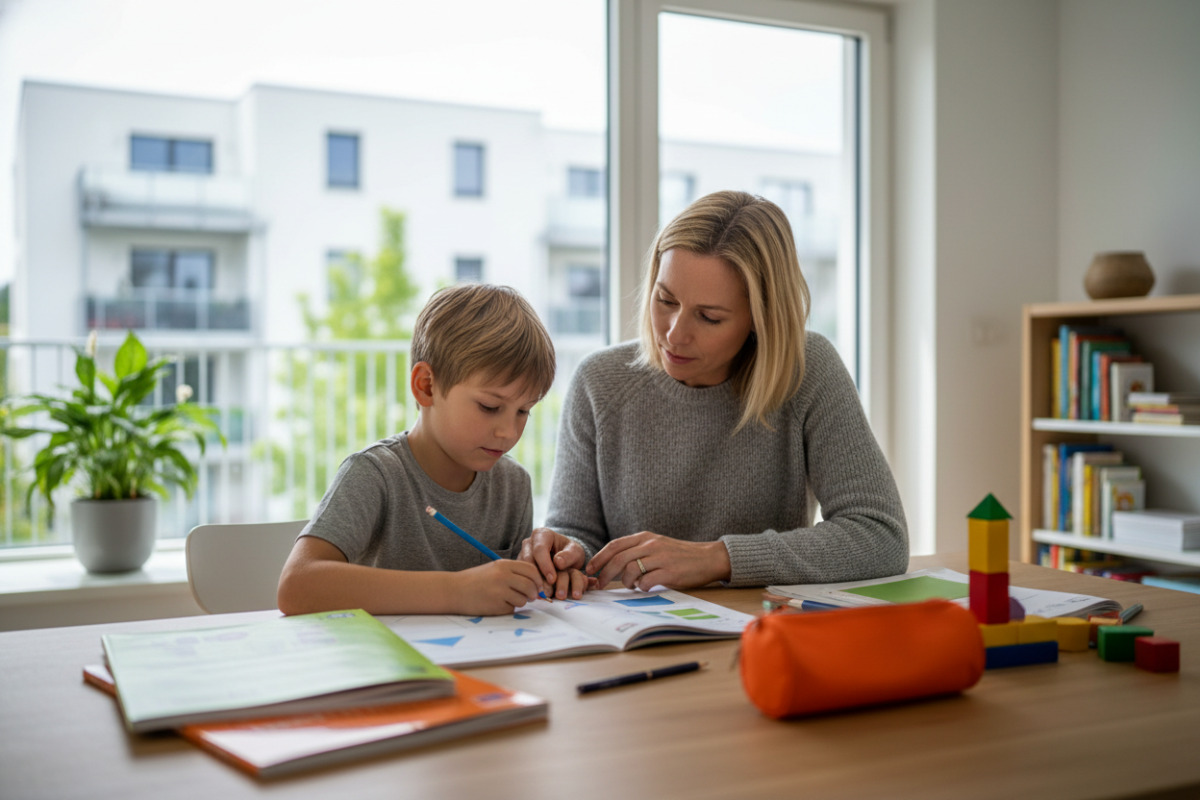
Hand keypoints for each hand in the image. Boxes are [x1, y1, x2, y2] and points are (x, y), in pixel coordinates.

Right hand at [451, 560, 543, 615]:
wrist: (453, 591)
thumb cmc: (475, 580)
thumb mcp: (494, 569)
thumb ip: (513, 573)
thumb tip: (536, 584)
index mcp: (503, 565)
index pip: (531, 570)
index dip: (538, 579)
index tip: (538, 585)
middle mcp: (503, 576)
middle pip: (530, 585)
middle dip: (534, 593)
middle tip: (530, 596)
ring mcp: (499, 591)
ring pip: (523, 599)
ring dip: (520, 602)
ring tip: (507, 599)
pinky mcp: (496, 605)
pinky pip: (512, 609)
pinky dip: (508, 609)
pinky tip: (496, 604)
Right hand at [519, 528, 590, 598]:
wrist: (565, 558)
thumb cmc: (570, 553)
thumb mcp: (575, 551)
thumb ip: (569, 555)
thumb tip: (558, 562)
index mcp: (541, 535)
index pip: (539, 549)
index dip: (545, 565)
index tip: (553, 579)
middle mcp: (529, 544)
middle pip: (528, 560)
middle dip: (537, 577)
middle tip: (547, 591)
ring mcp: (522, 555)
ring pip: (523, 570)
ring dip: (532, 584)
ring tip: (543, 595)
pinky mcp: (520, 568)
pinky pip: (522, 577)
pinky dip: (530, 586)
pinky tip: (538, 595)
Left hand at [586, 532, 730, 590]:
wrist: (708, 558)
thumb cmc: (679, 554)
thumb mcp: (656, 545)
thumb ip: (637, 551)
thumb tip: (612, 565)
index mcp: (645, 537)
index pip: (615, 545)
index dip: (599, 557)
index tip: (590, 568)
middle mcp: (651, 545)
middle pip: (618, 559)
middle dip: (605, 573)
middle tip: (600, 584)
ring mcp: (660, 558)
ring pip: (630, 571)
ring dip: (626, 582)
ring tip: (632, 586)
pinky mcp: (669, 572)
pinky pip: (646, 582)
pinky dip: (641, 587)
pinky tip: (646, 588)